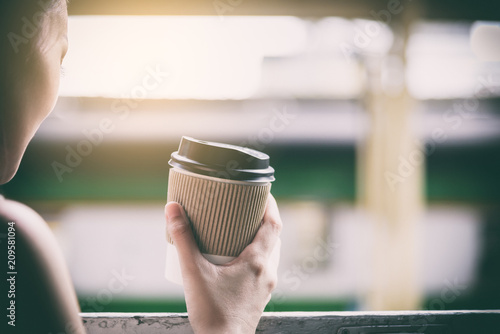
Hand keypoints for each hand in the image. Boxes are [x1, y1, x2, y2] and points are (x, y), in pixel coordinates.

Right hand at [165, 194, 281, 333]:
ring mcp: (265, 287)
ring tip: (240, 233)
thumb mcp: (193, 272)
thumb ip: (183, 239)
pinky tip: (236, 261)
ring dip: (259, 240)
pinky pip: (263, 270)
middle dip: (262, 221)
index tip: (262, 192)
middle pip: (273, 238)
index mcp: (257, 262)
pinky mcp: (259, 298)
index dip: (270, 205)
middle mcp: (267, 273)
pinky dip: (255, 257)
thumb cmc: (212, 313)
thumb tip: (172, 209)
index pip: (274, 225)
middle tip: (246, 209)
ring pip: (269, 255)